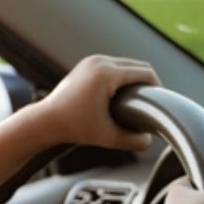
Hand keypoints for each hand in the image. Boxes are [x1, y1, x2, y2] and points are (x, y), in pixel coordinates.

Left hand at [37, 54, 159, 151]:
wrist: (44, 122)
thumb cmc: (72, 128)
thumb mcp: (106, 137)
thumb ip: (131, 140)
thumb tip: (149, 142)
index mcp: (107, 74)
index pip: (145, 73)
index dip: (157, 87)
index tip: (160, 102)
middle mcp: (100, 62)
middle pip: (137, 65)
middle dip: (147, 81)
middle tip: (153, 100)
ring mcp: (91, 61)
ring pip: (125, 63)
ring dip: (135, 77)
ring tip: (141, 96)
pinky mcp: (86, 64)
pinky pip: (112, 65)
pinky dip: (121, 75)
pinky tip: (125, 90)